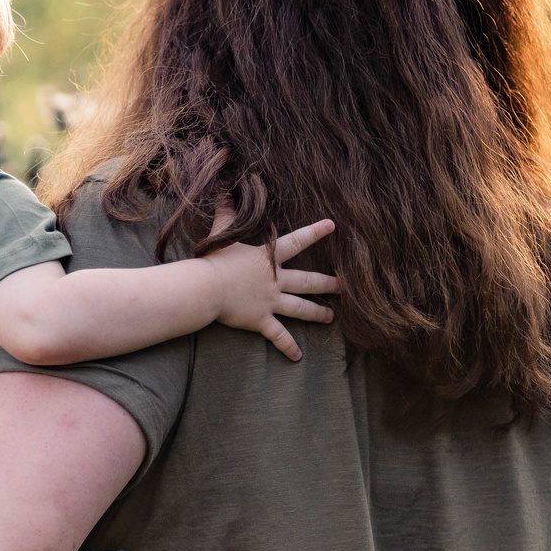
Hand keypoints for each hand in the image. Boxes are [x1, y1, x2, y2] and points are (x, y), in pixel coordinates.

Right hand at [200, 217, 338, 360]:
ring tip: (331, 317)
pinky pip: (278, 335)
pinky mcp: (260, 320)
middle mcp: (275, 281)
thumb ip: (226, 215)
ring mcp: (270, 302)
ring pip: (300, 308)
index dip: (315, 232)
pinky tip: (298, 357)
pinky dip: (288, 346)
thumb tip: (224, 194)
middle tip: (345, 286)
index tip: (333, 226)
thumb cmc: (212, 262)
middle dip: (328, 283)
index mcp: (268, 259)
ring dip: (317, 313)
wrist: (206, 288)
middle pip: (308, 281)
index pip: (297, 241)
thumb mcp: (221, 236)